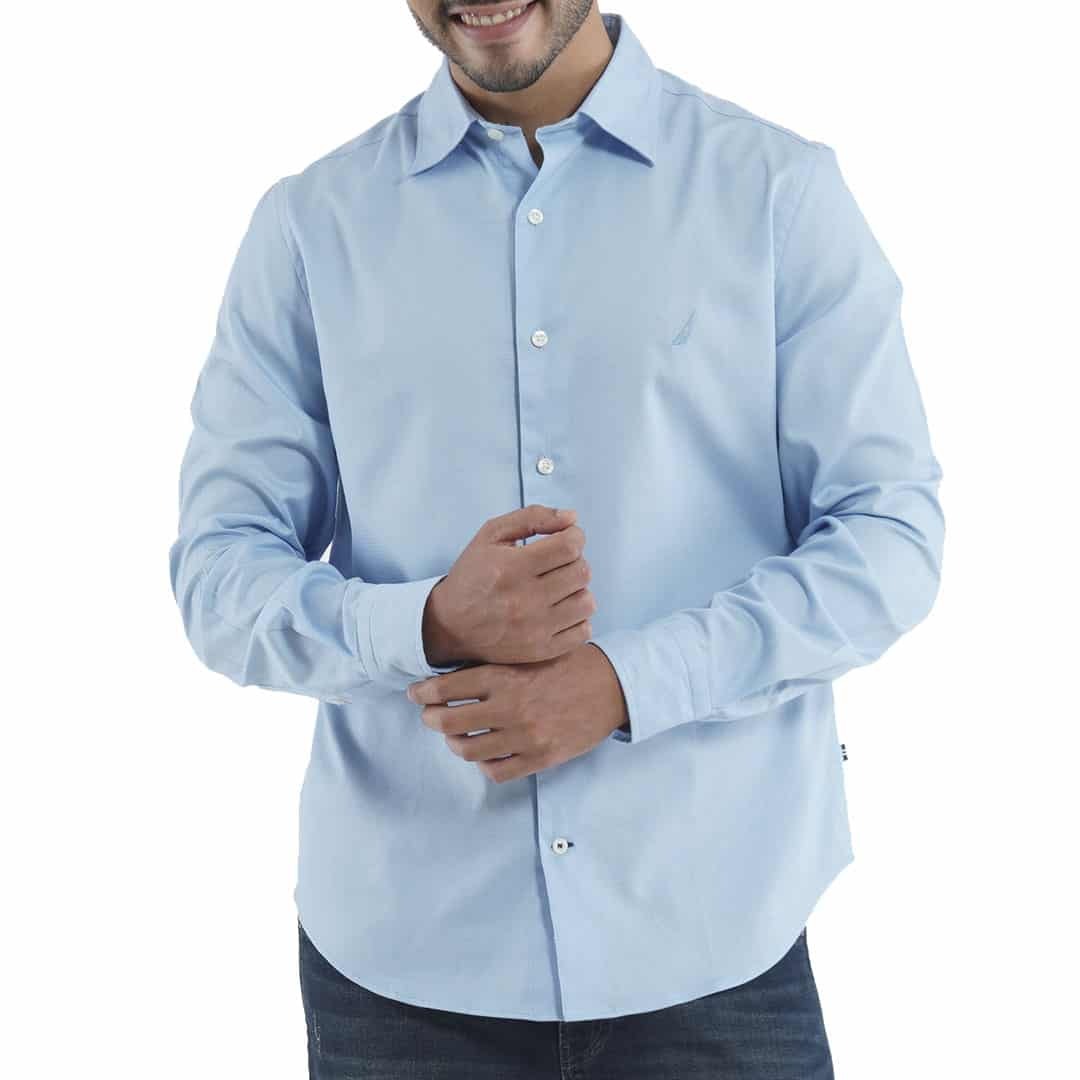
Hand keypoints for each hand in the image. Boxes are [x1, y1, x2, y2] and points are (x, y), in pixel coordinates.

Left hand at [406, 643, 628, 782]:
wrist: (612, 685)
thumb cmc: (568, 664)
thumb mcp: (529, 652)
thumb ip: (495, 665)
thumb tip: (450, 673)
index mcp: (505, 676)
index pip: (446, 688)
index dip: (422, 692)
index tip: (416, 693)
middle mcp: (511, 707)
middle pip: (447, 722)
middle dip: (430, 719)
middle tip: (429, 715)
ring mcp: (525, 736)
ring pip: (467, 750)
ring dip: (454, 743)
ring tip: (455, 736)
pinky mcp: (540, 757)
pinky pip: (496, 771)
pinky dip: (483, 764)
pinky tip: (485, 752)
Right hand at [422, 504, 596, 666]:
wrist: (450, 624)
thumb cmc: (473, 575)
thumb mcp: (491, 534)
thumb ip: (533, 517)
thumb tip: (572, 518)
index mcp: (512, 567)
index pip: (569, 547)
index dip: (575, 537)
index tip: (566, 539)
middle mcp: (524, 600)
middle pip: (581, 572)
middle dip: (575, 561)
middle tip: (559, 563)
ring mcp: (534, 628)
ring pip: (587, 602)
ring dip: (578, 590)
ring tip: (560, 587)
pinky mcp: (540, 650)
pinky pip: (583, 631)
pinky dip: (577, 618)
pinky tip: (560, 610)